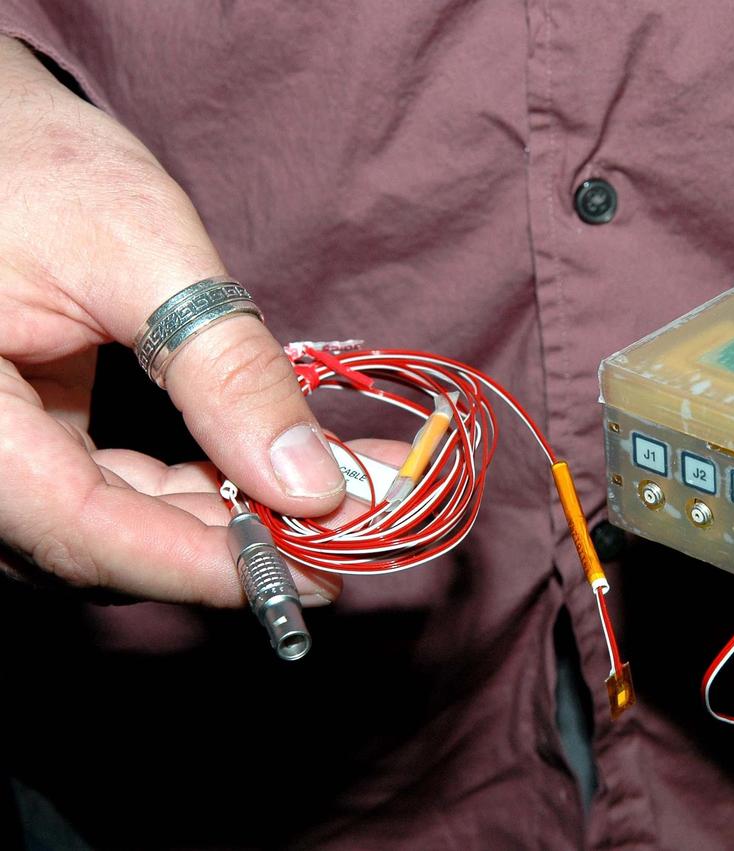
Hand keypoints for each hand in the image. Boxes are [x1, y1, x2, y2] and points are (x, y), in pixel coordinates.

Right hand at [0, 37, 345, 604]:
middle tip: (364, 520)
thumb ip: (223, 371)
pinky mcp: (40, 445)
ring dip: (237, 518)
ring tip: (349, 492)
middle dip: (246, 539)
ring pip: (124, 528)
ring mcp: (6, 457)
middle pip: (111, 543)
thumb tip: (313, 485)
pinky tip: (284, 470)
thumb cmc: (36, 166)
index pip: (82, 531)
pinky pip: (122, 494)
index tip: (318, 572)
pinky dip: (206, 486)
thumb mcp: (139, 251)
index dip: (206, 564)